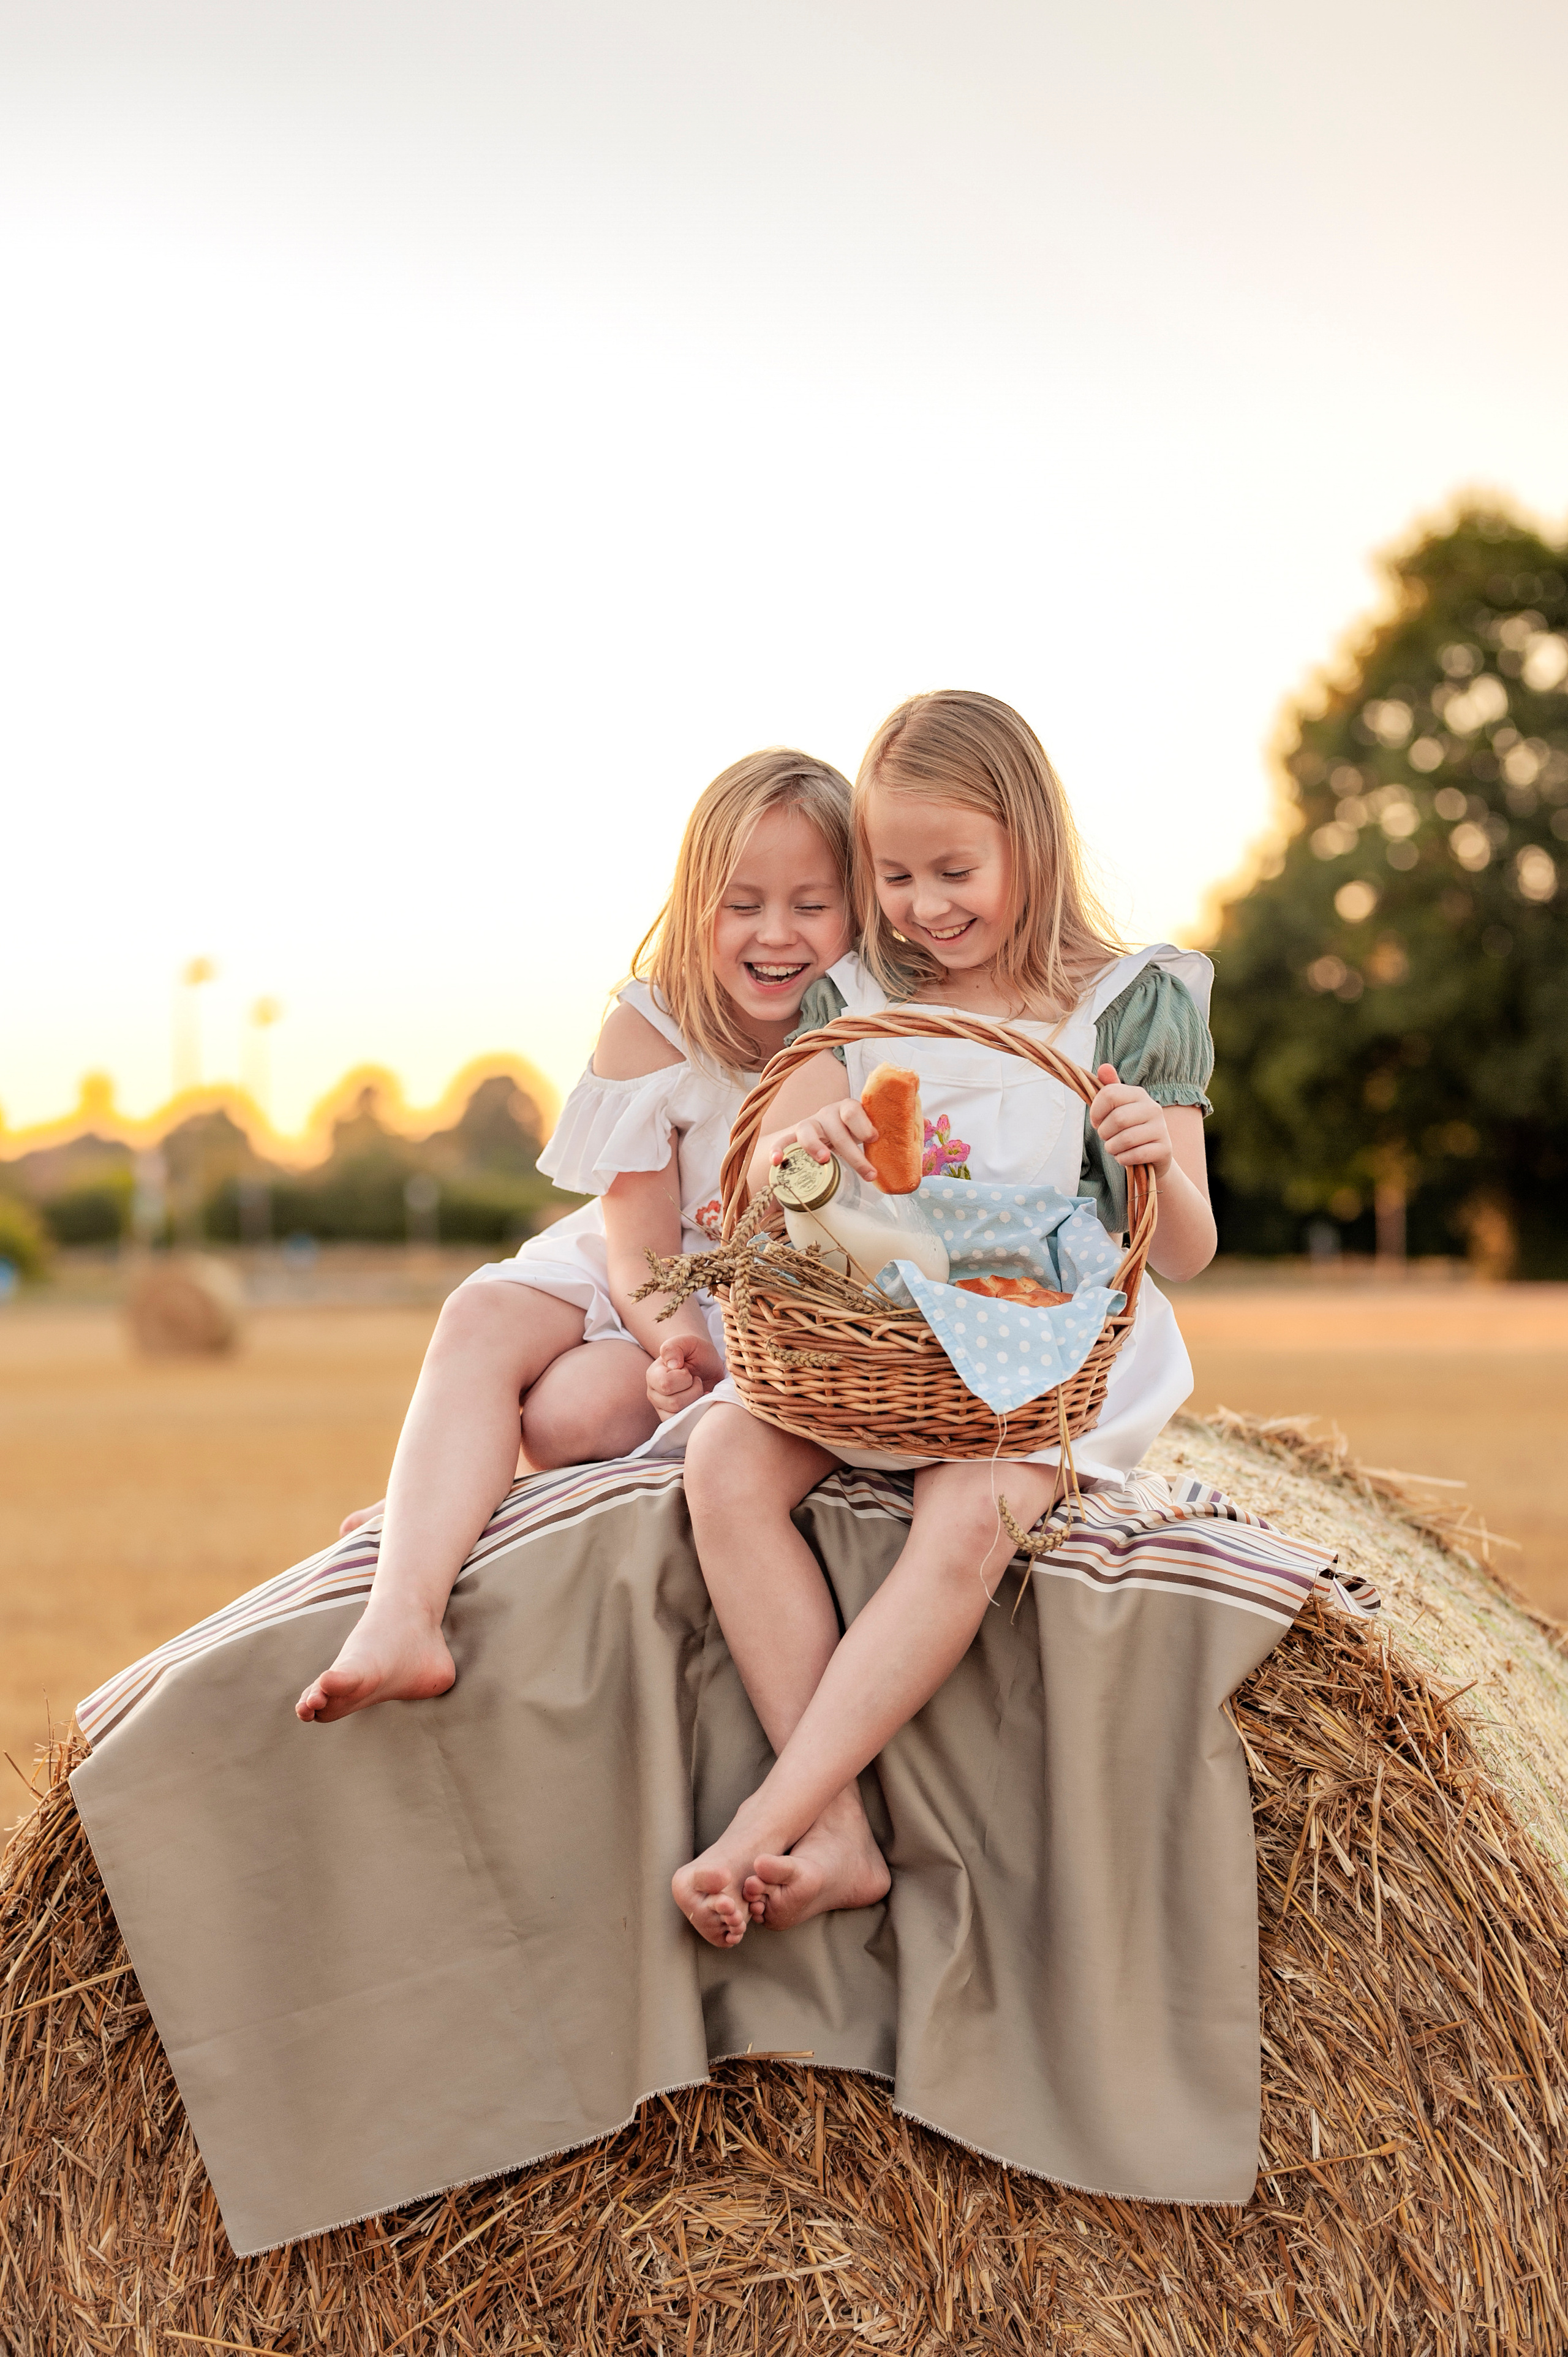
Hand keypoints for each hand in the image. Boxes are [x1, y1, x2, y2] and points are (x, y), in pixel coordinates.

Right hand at [647, 1334, 724, 1420]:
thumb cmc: (697, 1354)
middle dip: (694, 1390)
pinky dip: (696, 1412)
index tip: (689, 1370)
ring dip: (696, 1400)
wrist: (707, 1366)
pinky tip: (700, 1400)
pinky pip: (682, 1424)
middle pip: (674, 1403)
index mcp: (653, 1374)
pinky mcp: (672, 1420)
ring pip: (679, 1415)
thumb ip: (675, 1346)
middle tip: (696, 1380)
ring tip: (698, 1389)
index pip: (666, 1384)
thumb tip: (672, 1364)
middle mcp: (653, 1393)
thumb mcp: (689, 1342)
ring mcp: (662, 1408)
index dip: (685, 1378)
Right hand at [762, 1097, 879, 1184]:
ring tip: (824, 1161)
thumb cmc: (852, 1136)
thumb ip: (886, 1143)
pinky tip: (777, 1161)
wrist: (825, 1135)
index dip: (863, 1124)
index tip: (874, 1139)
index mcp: (847, 1109)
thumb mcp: (868, 1135)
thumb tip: (915, 1165)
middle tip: (867, 1172)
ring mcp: (808, 1125)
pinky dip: (778, 1149)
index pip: (852, 1109)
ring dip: (815, 1145)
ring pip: (807, 1130)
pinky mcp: (793, 1137)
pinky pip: (782, 1141)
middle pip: (836, 1128)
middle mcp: (827, 1114)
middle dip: (852, 1152)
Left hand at [1087, 1063, 1173, 1177]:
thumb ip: (1110, 1089)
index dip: (1095, 1111)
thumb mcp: (1118, 1107)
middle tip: (1106, 1137)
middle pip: (1117, 1119)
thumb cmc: (1129, 1128)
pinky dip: (1123, 1159)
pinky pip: (1135, 1155)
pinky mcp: (1164, 1148)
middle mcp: (1153, 1108)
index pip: (1109, 1094)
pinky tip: (1125, 1156)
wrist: (1153, 1154)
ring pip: (1125, 1139)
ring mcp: (1161, 1128)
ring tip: (1115, 1148)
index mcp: (1138, 1094)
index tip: (1096, 1121)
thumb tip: (1103, 1067)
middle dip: (1104, 1133)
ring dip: (1112, 1148)